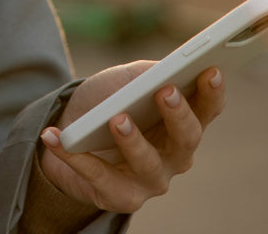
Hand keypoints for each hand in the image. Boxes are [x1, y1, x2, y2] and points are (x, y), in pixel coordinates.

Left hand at [37, 62, 225, 214]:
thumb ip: (148, 74)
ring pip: (148, 163)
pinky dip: (76, 157)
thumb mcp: (127, 80)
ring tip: (116, 119)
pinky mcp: (121, 197)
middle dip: (178, 115)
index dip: (212, 92)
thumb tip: (163, 72)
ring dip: (133, 140)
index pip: (207, 109)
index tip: (210, 70)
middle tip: (165, 91)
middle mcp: (175, 156)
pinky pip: (100, 177)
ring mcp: (151, 180)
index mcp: (183, 123)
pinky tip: (55, 137)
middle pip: (187, 139)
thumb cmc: (107, 102)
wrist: (70, 132)